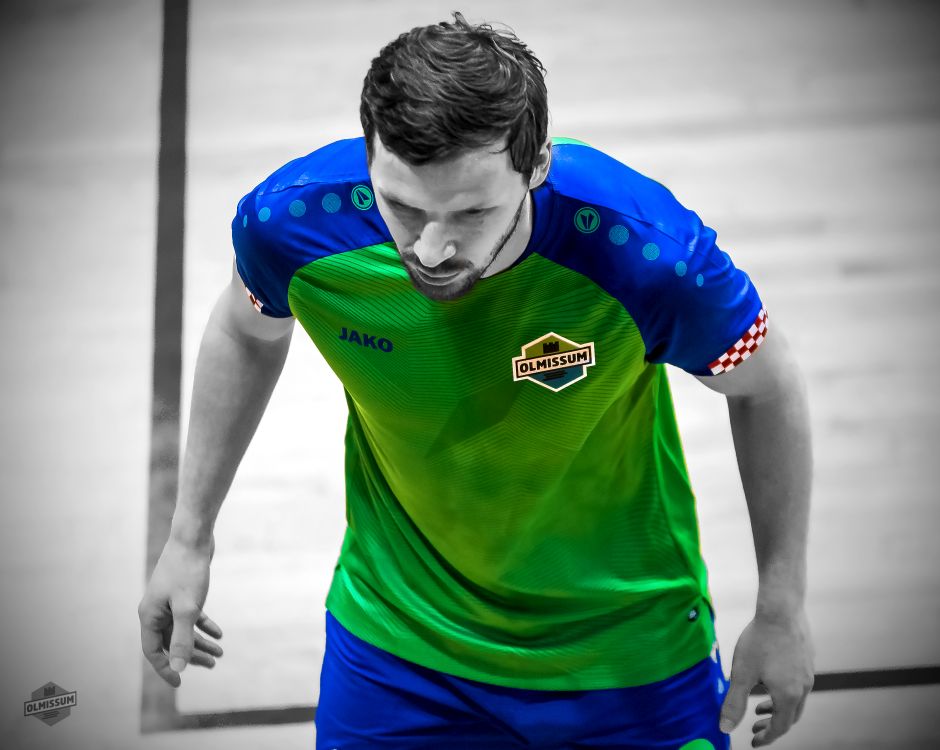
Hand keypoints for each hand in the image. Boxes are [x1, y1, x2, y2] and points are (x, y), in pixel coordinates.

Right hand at [138, 535, 223, 686]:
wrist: (194, 537)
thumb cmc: (188, 571)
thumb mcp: (187, 609)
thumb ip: (182, 639)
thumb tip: (178, 668)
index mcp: (149, 615)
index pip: (153, 651)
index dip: (165, 668)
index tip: (179, 683)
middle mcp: (155, 609)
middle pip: (170, 641)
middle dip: (190, 655)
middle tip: (213, 664)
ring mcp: (168, 600)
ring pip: (182, 629)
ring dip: (200, 642)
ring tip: (220, 653)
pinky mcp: (182, 591)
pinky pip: (190, 615)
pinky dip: (204, 625)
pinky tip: (219, 633)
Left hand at [719, 607, 814, 746]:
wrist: (781, 609)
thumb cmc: (760, 641)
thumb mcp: (741, 675)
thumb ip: (734, 703)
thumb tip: (725, 729)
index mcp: (789, 696)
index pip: (780, 727)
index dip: (766, 737)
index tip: (753, 742)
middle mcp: (804, 687)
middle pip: (791, 716)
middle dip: (772, 724)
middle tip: (755, 726)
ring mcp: (808, 672)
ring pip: (795, 699)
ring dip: (777, 706)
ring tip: (758, 704)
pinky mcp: (807, 658)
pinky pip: (797, 683)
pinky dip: (783, 690)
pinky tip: (768, 678)